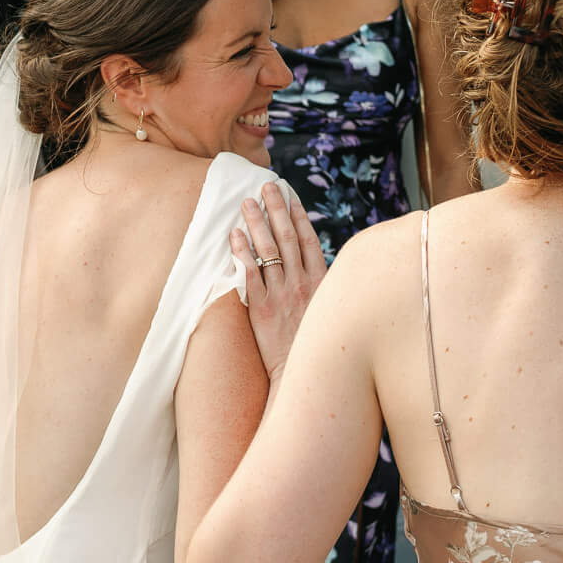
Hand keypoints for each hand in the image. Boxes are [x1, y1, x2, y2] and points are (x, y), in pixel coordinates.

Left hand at [232, 181, 325, 380]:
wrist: (302, 377)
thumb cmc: (314, 346)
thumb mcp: (328, 312)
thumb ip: (321, 286)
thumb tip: (314, 264)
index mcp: (321, 282)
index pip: (308, 240)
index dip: (298, 215)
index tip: (289, 195)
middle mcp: (302, 284)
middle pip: (287, 237)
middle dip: (276, 208)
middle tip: (265, 185)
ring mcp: (282, 295)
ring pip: (268, 251)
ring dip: (256, 223)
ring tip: (245, 202)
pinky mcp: (263, 309)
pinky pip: (250, 274)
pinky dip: (242, 252)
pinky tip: (234, 235)